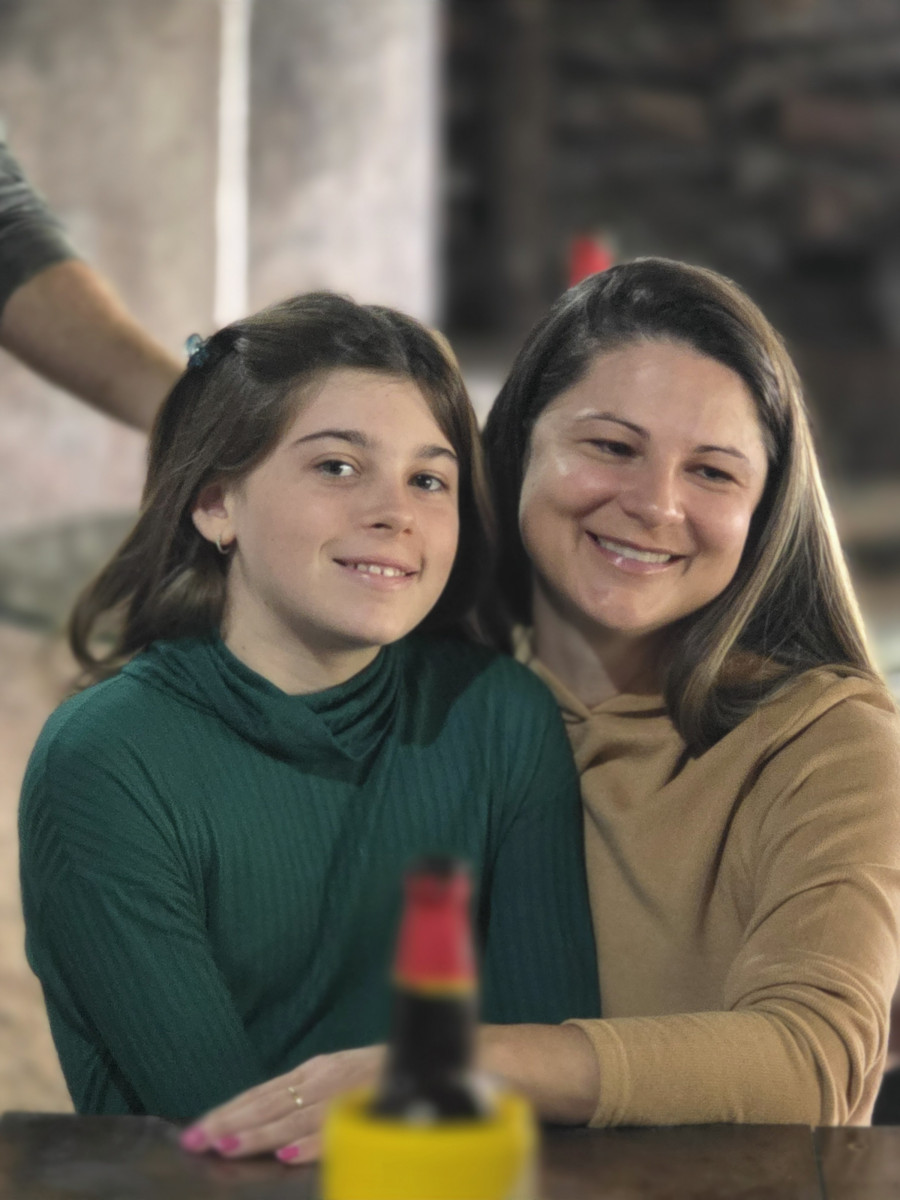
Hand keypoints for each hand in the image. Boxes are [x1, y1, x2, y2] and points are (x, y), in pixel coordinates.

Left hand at [180, 1044, 385, 1164]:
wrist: (431, 1056)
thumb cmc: (379, 1076)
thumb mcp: (336, 1080)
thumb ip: (304, 1098)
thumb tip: (260, 1124)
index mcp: (313, 1072)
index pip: (260, 1093)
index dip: (227, 1111)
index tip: (194, 1130)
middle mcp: (322, 1078)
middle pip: (268, 1103)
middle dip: (230, 1123)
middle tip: (196, 1141)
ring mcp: (344, 1092)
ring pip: (294, 1118)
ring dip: (259, 1134)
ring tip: (228, 1147)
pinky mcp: (369, 1106)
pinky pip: (336, 1130)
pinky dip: (310, 1143)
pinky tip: (286, 1155)